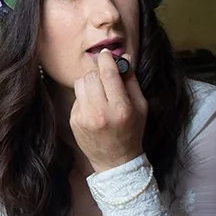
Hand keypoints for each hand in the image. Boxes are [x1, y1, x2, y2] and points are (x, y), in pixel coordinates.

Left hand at [70, 48, 146, 173]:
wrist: (115, 160)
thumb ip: (131, 81)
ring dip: (90, 82)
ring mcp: (84, 117)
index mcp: (120, 108)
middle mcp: (100, 112)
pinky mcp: (74, 121)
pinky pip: (77, 97)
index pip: (108, 73)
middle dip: (98, 72)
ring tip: (99, 92)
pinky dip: (85, 97)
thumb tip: (124, 58)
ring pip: (81, 83)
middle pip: (92, 76)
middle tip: (105, 78)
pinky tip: (94, 107)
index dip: (106, 59)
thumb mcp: (141, 106)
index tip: (106, 54)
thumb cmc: (132, 131)